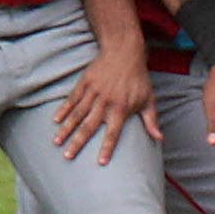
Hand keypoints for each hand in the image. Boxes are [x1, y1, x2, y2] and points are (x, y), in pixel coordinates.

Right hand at [54, 49, 159, 163]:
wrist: (124, 51)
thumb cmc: (138, 78)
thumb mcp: (148, 99)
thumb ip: (151, 120)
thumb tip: (159, 138)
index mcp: (121, 109)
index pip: (113, 133)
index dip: (107, 148)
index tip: (100, 162)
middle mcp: (105, 103)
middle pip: (89, 126)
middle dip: (77, 142)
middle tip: (67, 156)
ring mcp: (93, 92)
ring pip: (77, 114)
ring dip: (66, 129)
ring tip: (56, 142)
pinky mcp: (85, 83)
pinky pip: (72, 99)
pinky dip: (63, 110)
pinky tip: (55, 120)